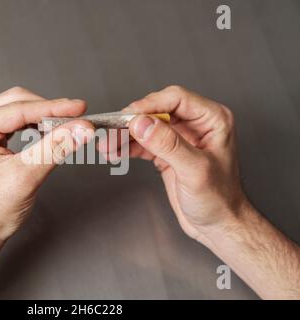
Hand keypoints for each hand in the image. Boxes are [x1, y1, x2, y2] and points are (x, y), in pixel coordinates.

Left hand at [0, 87, 93, 242]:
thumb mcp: (26, 177)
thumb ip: (55, 148)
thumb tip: (80, 129)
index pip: (19, 108)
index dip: (53, 108)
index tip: (79, 110)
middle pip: (18, 102)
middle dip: (48, 110)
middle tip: (76, 119)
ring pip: (19, 110)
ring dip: (43, 117)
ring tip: (65, 127)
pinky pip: (17, 123)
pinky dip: (36, 125)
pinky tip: (49, 132)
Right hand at [121, 86, 246, 244]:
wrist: (218, 225)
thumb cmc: (220, 200)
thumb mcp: (194, 171)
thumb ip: (168, 145)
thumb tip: (141, 123)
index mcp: (212, 119)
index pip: (176, 99)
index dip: (149, 105)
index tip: (128, 116)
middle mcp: (196, 124)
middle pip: (156, 111)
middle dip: (131, 122)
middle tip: (111, 132)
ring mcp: (180, 138)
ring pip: (146, 127)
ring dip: (125, 136)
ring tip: (107, 146)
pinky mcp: (167, 152)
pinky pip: (143, 143)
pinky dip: (128, 147)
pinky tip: (114, 153)